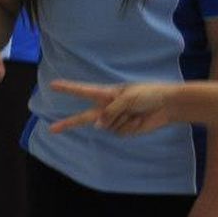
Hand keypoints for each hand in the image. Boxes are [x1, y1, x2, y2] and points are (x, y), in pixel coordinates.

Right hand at [47, 80, 172, 134]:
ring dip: (121, 119)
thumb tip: (97, 125)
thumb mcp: (127, 98)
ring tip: (135, 111)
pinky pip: (118, 131)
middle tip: (51, 129)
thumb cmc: (147, 94)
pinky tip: (138, 120)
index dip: (67, 88)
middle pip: (83, 117)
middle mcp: (106, 107)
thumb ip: (110, 111)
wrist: (166, 106)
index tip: (52, 85)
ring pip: (107, 126)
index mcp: (106, 94)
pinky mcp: (123, 130)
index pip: (82, 91)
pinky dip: (128, 126)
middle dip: (67, 123)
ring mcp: (114, 120)